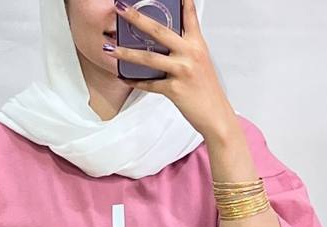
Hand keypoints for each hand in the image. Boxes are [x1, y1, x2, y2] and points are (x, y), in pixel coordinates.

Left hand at [103, 0, 234, 140]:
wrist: (216, 115)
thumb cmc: (207, 90)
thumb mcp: (201, 61)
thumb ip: (185, 48)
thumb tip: (166, 41)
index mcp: (197, 44)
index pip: (189, 15)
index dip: (182, 1)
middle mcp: (190, 53)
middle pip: (159, 30)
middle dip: (137, 18)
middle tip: (120, 8)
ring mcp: (182, 71)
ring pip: (149, 58)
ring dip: (127, 53)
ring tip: (110, 49)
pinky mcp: (175, 89)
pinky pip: (150, 84)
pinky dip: (136, 82)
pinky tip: (124, 78)